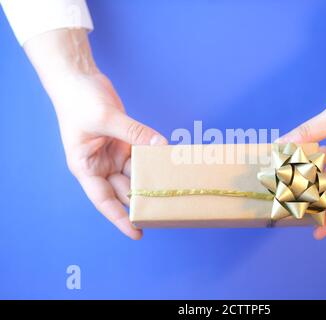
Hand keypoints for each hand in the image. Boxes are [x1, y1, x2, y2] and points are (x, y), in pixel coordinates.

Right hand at [24, 29, 166, 238]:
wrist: (79, 78)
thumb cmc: (78, 100)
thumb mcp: (105, 117)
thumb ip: (134, 132)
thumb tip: (161, 145)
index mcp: (85, 167)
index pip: (104, 200)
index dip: (120, 218)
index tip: (138, 233)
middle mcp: (99, 165)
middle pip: (123, 190)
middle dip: (141, 202)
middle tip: (165, 213)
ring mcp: (113, 154)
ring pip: (136, 174)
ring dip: (152, 181)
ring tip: (172, 192)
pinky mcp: (124, 143)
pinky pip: (142, 156)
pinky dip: (154, 160)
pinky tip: (169, 166)